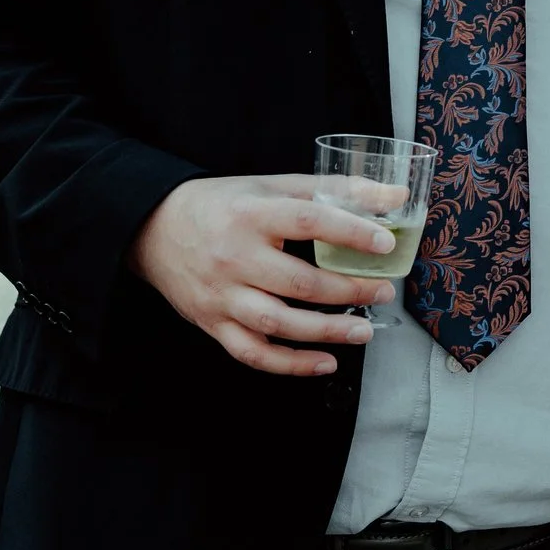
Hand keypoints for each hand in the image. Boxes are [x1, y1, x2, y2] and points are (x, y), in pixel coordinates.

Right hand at [129, 174, 403, 375]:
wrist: (154, 228)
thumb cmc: (224, 204)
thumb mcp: (272, 185)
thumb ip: (333, 190)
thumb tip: (396, 195)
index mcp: (252, 213)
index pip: (308, 221)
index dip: (350, 232)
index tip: (386, 244)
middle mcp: (234, 256)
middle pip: (299, 282)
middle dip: (348, 291)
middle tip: (383, 292)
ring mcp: (221, 295)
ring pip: (278, 323)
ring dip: (326, 332)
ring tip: (364, 332)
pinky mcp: (212, 323)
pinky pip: (253, 352)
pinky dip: (290, 365)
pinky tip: (325, 363)